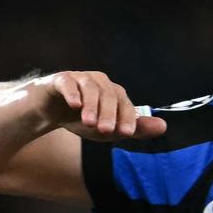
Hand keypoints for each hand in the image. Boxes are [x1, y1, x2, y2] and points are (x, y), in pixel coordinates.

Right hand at [35, 71, 165, 142]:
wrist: (49, 109)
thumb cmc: (81, 119)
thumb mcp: (108, 129)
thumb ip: (134, 129)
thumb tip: (163, 127)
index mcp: (113, 93)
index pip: (124, 103)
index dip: (127, 117)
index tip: (126, 133)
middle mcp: (99, 82)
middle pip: (109, 95)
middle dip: (109, 113)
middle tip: (106, 131)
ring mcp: (79, 78)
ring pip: (90, 88)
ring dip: (91, 105)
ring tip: (89, 123)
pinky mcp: (60, 79)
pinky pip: (68, 82)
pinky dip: (72, 93)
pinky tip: (74, 105)